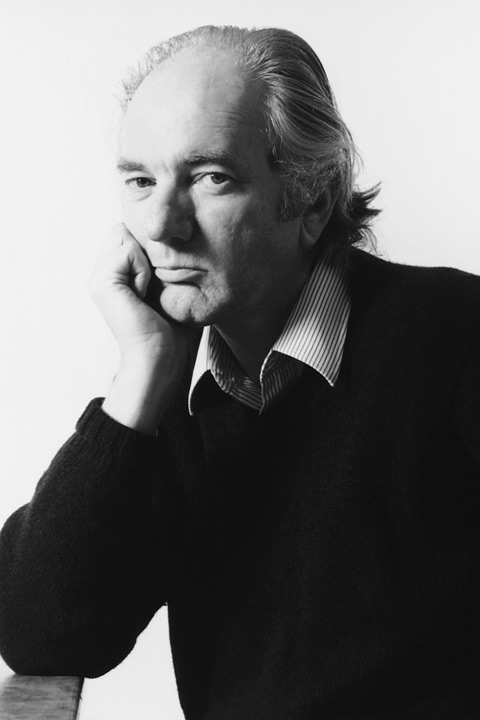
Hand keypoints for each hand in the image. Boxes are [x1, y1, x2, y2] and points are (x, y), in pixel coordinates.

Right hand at [88, 224, 192, 431]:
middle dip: (148, 249)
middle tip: (154, 286)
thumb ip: (167, 257)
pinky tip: (143, 295)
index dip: (153, 245)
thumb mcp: (173, 284)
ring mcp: (98, 276)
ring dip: (147, 260)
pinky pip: (127, 250)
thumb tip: (180, 229)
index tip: (162, 279)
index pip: (132, 229)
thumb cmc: (175, 328)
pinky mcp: (100, 282)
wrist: (161, 358)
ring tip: (149, 291)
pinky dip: (143, 270)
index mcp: (116, 271)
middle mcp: (103, 271)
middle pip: (126, 227)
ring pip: (125, 234)